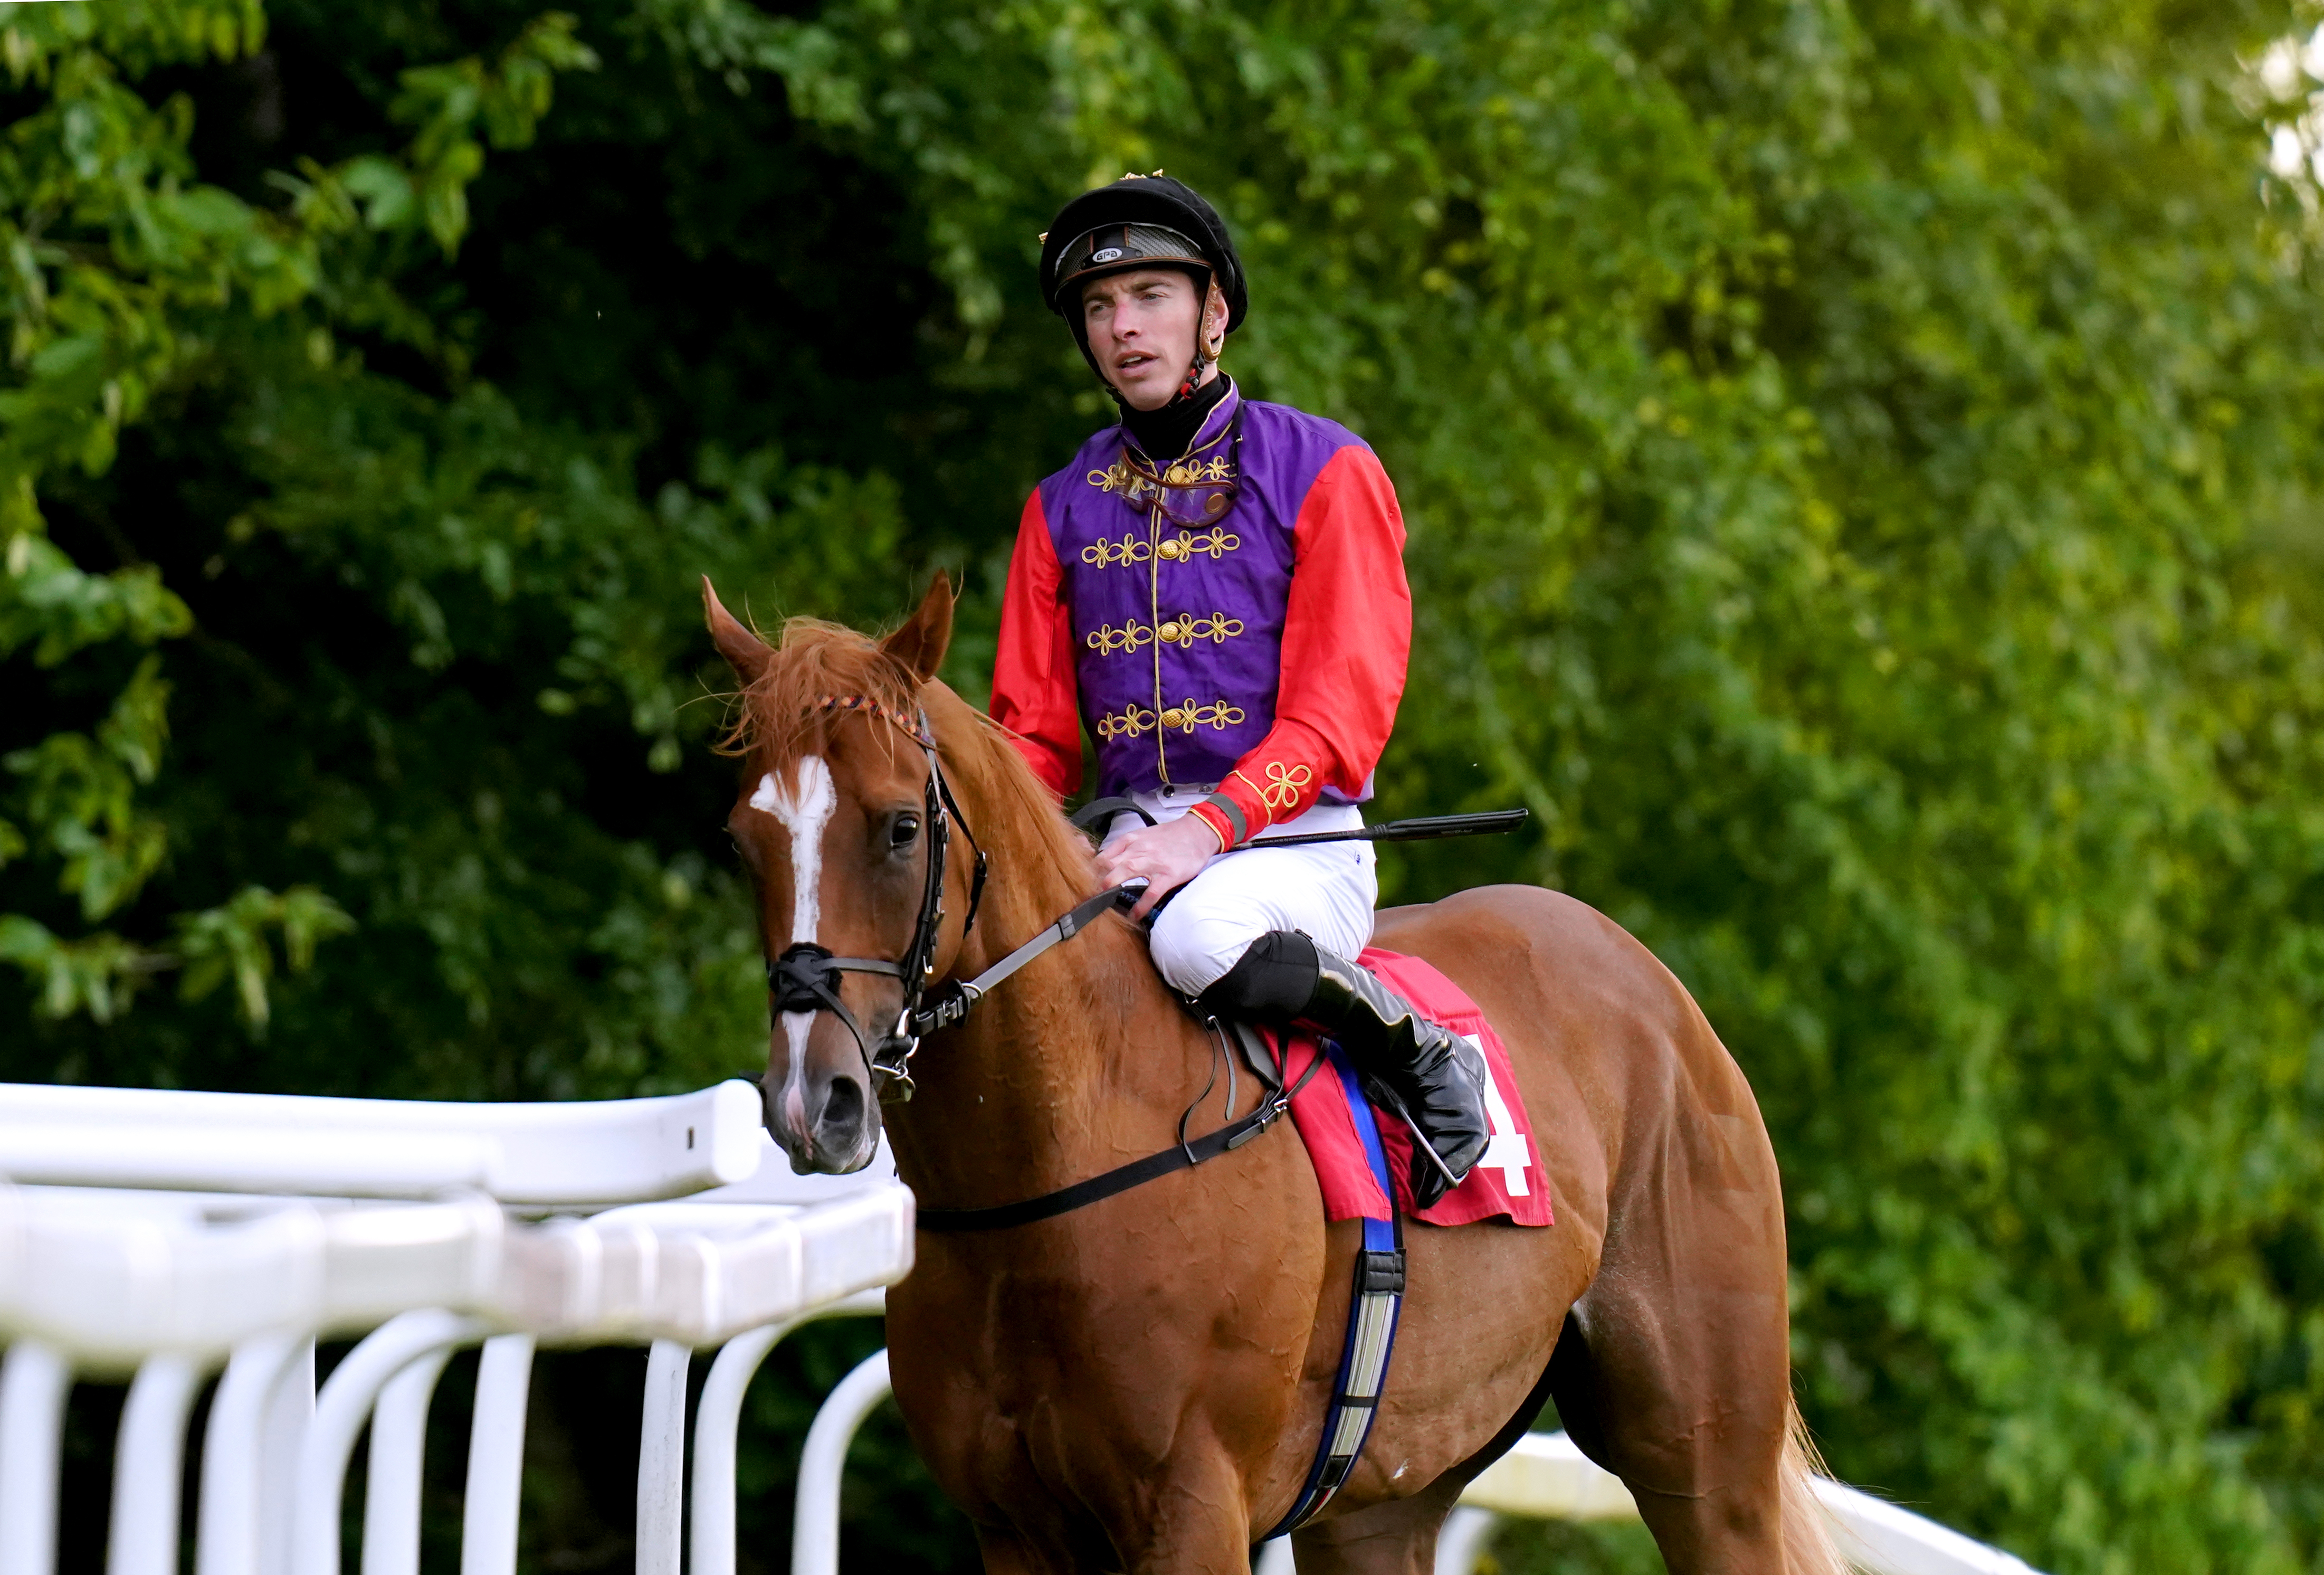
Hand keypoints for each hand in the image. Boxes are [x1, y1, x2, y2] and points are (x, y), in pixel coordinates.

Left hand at [1094, 813, 1222, 919]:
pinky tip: (1134, 916)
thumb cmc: (1168, 837)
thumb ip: (1123, 849)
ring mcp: (1153, 862)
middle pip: (1107, 864)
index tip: (1084, 886)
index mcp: (1129, 840)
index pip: (1101, 856)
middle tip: (1088, 898)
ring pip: (1124, 873)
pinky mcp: (1167, 875)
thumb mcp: (1141, 836)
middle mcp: (1137, 850)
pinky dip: (1141, 906)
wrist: (1197, 833)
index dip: (1089, 872)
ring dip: (1110, 889)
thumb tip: (1103, 865)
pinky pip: (1151, 893)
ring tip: (1103, 905)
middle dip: (1094, 881)